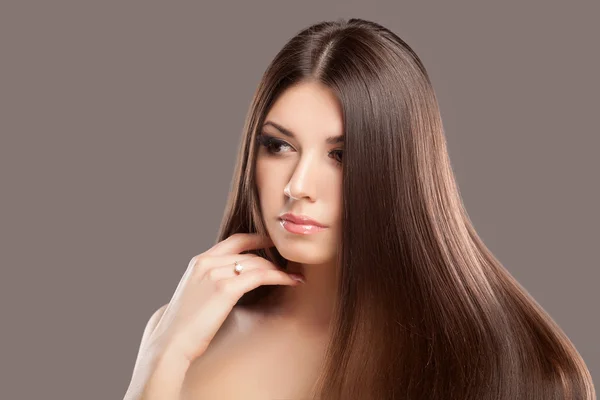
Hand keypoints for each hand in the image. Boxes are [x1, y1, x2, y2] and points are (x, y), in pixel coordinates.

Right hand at [145, 232, 303, 363]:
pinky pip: (260, 276)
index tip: (273, 243)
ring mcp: (216, 274)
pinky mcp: (225, 289)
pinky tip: (291, 281)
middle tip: (290, 264)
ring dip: (280, 269)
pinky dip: (279, 277)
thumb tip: (228, 285)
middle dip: (273, 257)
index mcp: (199, 261)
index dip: (257, 239)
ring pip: (257, 263)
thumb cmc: (182, 326)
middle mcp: (207, 262)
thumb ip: (209, 282)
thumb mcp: (194, 294)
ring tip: (295, 276)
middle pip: (249, 253)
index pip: (235, 241)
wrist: (170, 343)